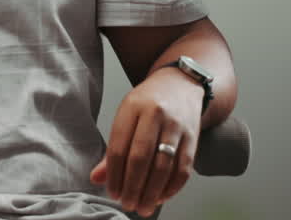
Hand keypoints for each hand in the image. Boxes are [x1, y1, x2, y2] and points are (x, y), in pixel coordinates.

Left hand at [90, 68, 202, 216]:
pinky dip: (172, 187)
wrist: (180, 84)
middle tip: (127, 204)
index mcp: (132, 108)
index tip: (112, 192)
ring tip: (143, 207)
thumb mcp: (125, 116)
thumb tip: (97, 178)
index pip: (119, 147)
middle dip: (133, 186)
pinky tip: (162, 197)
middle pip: (141, 157)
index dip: (114, 174)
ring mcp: (176, 126)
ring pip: (163, 165)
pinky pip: (184, 167)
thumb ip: (113, 148)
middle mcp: (155, 115)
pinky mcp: (193, 137)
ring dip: (152, 191)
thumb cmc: (147, 103)